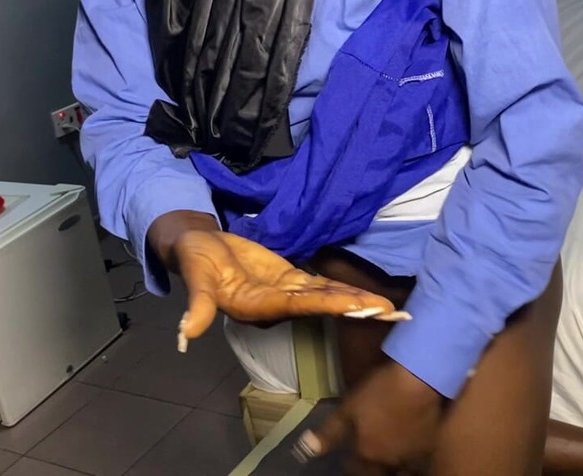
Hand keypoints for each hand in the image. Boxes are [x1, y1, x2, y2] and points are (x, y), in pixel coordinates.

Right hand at [172, 229, 409, 350]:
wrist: (197, 247)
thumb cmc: (195, 259)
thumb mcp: (194, 277)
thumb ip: (196, 305)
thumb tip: (185, 335)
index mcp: (258, 306)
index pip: (303, 304)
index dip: (333, 304)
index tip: (362, 307)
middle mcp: (279, 305)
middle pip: (326, 306)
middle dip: (360, 311)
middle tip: (397, 316)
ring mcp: (288, 293)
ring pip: (329, 297)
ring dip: (361, 304)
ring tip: (393, 310)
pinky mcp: (290, 280)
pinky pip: (323, 286)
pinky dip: (347, 291)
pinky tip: (370, 298)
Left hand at [297, 361, 442, 473]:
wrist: (419, 380)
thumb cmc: (380, 392)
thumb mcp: (348, 408)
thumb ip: (329, 432)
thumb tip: (306, 450)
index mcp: (368, 455)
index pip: (355, 471)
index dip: (351, 467)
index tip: (350, 460)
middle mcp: (390, 462)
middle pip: (378, 475)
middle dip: (372, 470)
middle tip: (370, 461)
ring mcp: (413, 457)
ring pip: (401, 472)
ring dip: (393, 468)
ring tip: (390, 457)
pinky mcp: (431, 448)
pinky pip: (418, 462)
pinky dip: (411, 459)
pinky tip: (410, 448)